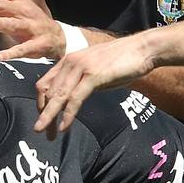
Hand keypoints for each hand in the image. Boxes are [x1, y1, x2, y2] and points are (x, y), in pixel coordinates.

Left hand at [0, 0, 64, 60]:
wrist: (57, 36)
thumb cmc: (30, 19)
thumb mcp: (20, 3)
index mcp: (19, 0)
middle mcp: (24, 12)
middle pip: (3, 6)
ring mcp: (30, 28)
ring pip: (11, 25)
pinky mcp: (35, 45)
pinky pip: (20, 50)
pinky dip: (9, 53)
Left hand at [34, 35, 156, 133]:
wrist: (143, 49)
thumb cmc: (122, 61)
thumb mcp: (95, 71)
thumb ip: (81, 82)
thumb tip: (73, 99)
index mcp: (68, 61)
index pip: (45, 83)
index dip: (41, 103)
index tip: (43, 118)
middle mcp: (70, 62)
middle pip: (48, 92)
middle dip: (44, 114)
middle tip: (40, 132)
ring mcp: (81, 68)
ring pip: (58, 96)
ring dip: (50, 116)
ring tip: (44, 132)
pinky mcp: (93, 75)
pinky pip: (75, 98)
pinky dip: (68, 114)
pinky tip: (64, 126)